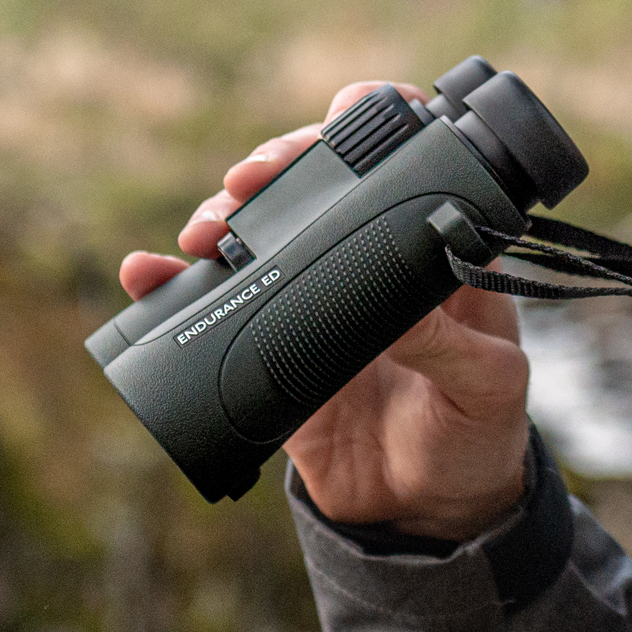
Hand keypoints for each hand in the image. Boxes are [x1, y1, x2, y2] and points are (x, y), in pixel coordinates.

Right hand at [117, 81, 531, 543]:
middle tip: (248, 181)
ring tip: (204, 232)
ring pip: (259, 231)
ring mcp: (315, 296)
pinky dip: (172, 286)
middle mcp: (370, 258)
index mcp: (433, 249)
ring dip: (222, 217)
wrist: (428, 510)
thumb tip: (400, 311)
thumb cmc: (479, 432)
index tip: (334, 121)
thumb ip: (451, 346)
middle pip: (315, 183)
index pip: (403, 161)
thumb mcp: (487, 386)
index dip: (369, 127)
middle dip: (275, 166)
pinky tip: (144, 274)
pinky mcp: (269, 345)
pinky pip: (213, 305)